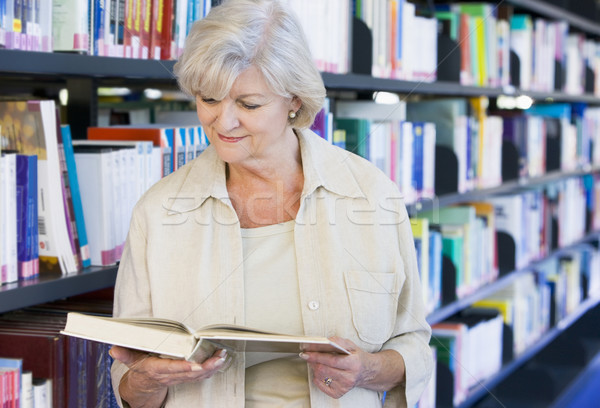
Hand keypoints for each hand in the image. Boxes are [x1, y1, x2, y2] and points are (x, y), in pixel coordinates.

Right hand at [110, 345, 228, 406]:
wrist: (145, 384)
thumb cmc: (141, 368)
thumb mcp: (131, 360)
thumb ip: (125, 354)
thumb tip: (114, 349)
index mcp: (157, 370)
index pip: (171, 369)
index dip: (183, 368)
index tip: (194, 365)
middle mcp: (170, 375)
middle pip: (190, 373)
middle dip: (205, 366)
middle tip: (218, 357)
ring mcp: (180, 377)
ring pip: (198, 375)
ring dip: (212, 367)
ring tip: (222, 357)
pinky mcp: (186, 377)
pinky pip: (201, 375)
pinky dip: (212, 369)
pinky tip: (221, 361)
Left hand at [299, 337, 375, 398]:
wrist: (366, 371)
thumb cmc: (356, 357)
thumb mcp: (350, 345)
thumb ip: (338, 341)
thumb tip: (325, 341)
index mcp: (353, 363)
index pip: (331, 360)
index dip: (317, 356)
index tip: (306, 353)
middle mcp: (349, 377)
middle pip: (323, 369)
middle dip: (313, 361)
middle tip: (309, 355)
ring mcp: (344, 387)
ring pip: (320, 377)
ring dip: (315, 368)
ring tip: (317, 362)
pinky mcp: (339, 393)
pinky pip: (321, 385)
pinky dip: (317, 378)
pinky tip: (321, 372)